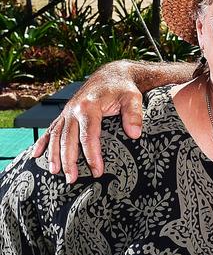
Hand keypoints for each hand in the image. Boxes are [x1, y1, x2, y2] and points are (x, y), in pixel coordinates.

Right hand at [32, 62, 143, 183]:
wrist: (112, 75)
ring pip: (56, 136)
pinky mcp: (66, 114)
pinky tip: (36, 155)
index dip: (92, 156)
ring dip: (54, 155)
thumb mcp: (133, 98)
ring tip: (55, 172)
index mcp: (89, 107)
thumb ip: (134, 115)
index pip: (88, 136)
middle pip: (68, 139)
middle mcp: (74, 110)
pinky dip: (42, 142)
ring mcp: (67, 112)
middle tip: (72, 179)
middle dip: (69, 161)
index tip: (97, 172)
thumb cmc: (123, 88)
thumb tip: (134, 133)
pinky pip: (51, 129)